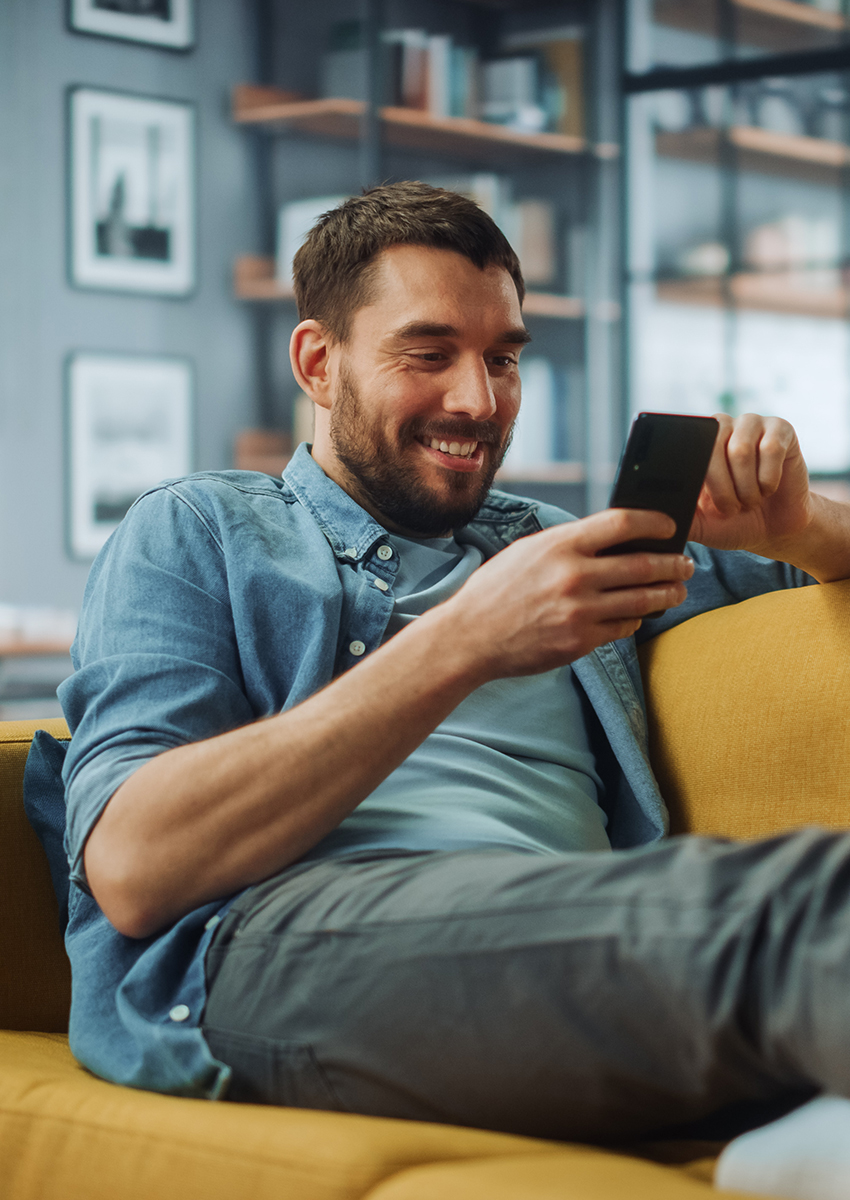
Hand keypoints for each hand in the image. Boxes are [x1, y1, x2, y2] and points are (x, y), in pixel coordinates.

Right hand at [442, 507, 693, 680]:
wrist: (470, 636)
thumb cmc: (498, 589)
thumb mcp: (530, 551)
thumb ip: (571, 543)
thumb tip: (616, 538)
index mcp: (561, 545)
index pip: (623, 523)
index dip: (655, 522)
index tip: (671, 526)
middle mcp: (574, 576)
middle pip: (644, 564)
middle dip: (674, 564)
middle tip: (686, 564)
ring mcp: (579, 611)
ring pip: (642, 600)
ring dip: (667, 594)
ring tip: (676, 590)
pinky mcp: (580, 641)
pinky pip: (623, 628)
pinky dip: (635, 620)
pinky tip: (639, 614)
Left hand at [688, 413, 813, 554]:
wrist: (774, 528)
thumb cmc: (734, 522)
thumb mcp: (699, 524)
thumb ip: (676, 516)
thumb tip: (652, 513)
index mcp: (695, 444)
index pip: (682, 446)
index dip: (693, 475)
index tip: (700, 499)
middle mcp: (721, 426)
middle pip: (712, 448)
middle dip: (721, 489)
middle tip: (731, 510)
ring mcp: (751, 424)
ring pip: (740, 451)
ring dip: (746, 487)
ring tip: (750, 500)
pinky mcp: (780, 429)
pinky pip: (771, 449)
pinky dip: (768, 479)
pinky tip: (769, 488)